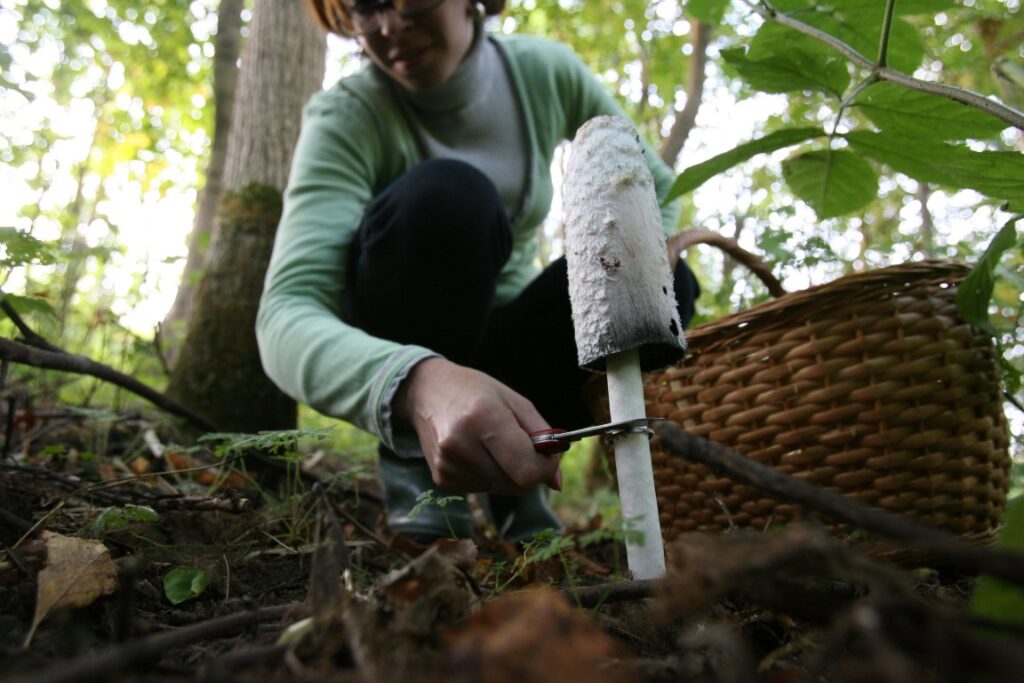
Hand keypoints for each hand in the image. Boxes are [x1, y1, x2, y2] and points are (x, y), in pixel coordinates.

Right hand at [394, 357, 561, 494]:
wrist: (428, 391)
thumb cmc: (477, 392)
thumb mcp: (515, 402)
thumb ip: (542, 439)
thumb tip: (557, 482)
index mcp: (485, 418)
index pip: (527, 470)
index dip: (545, 468)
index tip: (547, 456)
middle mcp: (461, 443)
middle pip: (516, 485)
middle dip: (528, 471)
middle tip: (522, 447)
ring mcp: (447, 464)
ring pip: (500, 489)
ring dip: (506, 473)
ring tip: (492, 445)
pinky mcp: (440, 478)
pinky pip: (481, 490)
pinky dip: (487, 476)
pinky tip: (476, 452)